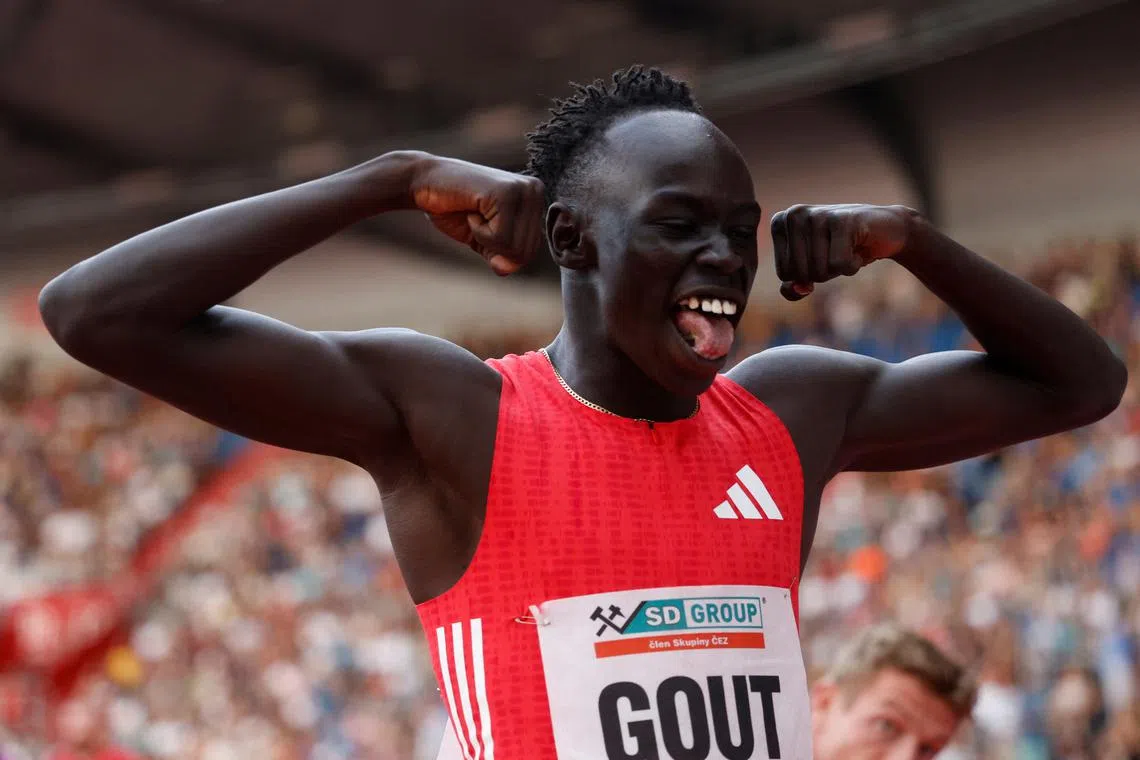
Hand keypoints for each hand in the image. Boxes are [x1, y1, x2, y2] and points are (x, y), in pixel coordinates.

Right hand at [410, 155, 545, 275]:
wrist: (425, 184)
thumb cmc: (455, 209)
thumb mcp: (485, 241)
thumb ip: (502, 258)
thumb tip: (506, 270)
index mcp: (535, 201)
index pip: (531, 251)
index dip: (501, 252)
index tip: (484, 225)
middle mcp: (535, 192)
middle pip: (525, 253)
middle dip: (494, 247)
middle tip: (477, 219)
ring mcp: (523, 190)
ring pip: (514, 248)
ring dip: (485, 238)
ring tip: (475, 213)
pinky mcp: (507, 193)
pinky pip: (501, 239)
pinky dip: (479, 232)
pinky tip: (472, 209)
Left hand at [770, 204, 917, 300]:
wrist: (886, 230)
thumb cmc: (842, 250)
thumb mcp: (811, 270)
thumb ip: (793, 287)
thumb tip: (800, 289)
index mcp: (779, 223)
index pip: (784, 274)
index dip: (807, 274)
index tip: (822, 254)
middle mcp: (793, 215)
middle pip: (800, 273)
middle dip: (823, 272)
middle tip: (836, 251)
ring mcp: (817, 215)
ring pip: (819, 271)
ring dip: (839, 268)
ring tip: (847, 247)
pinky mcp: (842, 220)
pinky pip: (839, 265)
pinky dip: (852, 265)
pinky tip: (858, 247)